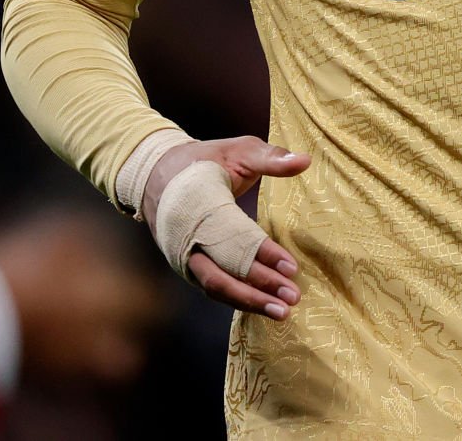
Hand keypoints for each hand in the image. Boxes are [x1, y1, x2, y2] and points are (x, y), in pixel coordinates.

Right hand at [143, 135, 309, 318]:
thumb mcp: (238, 150)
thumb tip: (305, 161)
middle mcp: (187, 239)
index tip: (291, 267)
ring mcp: (184, 257)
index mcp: (199, 205)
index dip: (262, 254)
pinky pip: (214, 288)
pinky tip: (264, 305)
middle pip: (222, 274)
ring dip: (250, 301)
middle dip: (258, 288)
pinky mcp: (188, 267)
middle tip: (292, 297)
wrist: (157, 175)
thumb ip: (270, 157)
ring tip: (282, 312)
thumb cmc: (204, 162)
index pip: (233, 237)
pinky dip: (239, 299)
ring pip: (217, 288)